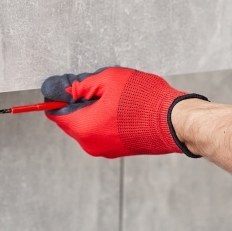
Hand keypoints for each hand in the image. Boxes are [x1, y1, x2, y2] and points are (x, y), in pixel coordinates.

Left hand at [41, 67, 206, 158]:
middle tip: (101, 84)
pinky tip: (126, 106)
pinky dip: (108, 118)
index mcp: (83, 128)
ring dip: (96, 108)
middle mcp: (90, 144)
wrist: (176, 122)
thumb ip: (80, 85)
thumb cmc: (145, 100)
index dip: (59, 95)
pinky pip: (104, 131)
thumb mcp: (107, 80)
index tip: (72, 82)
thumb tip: (60, 89)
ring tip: (118, 95)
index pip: (55, 112)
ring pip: (89, 124)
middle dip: (81, 100)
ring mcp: (106, 150)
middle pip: (72, 118)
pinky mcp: (120, 150)